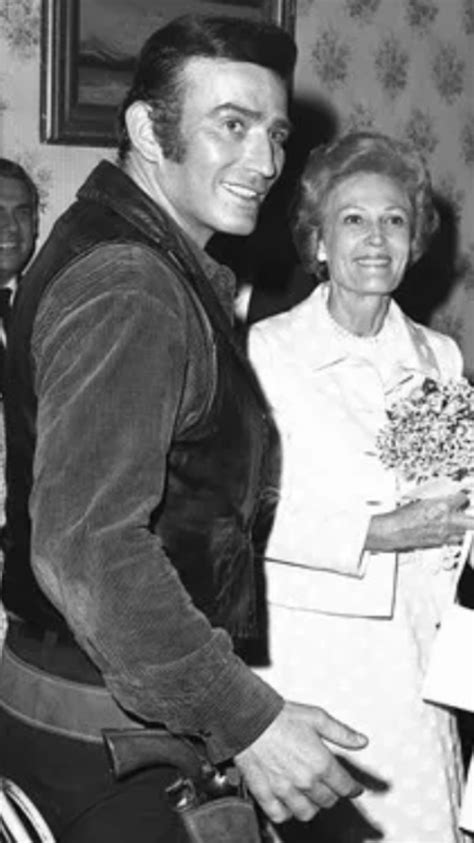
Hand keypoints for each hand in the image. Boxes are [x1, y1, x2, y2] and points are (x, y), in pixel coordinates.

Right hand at [235, 701, 367, 824]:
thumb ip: (342, 733)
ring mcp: (285, 790)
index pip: (345, 786)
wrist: (249, 719)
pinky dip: (287, 812)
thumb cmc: (281, 716)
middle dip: (333, 793)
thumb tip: (362, 741)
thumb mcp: (317, 717)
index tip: (353, 788)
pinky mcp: (265, 794)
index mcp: (321, 763)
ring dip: (312, 805)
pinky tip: (289, 803)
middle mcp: (305, 781)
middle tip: (329, 786)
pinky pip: (281, 815)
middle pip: (328, 800)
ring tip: (310, 796)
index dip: (352, 788)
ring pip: (308, 812)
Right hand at [368, 491, 473, 552]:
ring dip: (463, 527)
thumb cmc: (403, 516)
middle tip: (466, 513)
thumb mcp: (421, 500)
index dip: (461, 497)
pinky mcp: (440, 543)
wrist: (394, 531)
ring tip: (458, 523)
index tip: (459, 497)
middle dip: (470, 517)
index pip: (463, 499)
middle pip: (472, 521)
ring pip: (465, 533)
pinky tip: (448, 532)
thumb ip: (437, 498)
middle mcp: (447, 521)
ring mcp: (445, 534)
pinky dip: (454, 536)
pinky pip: (454, 541)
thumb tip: (444, 495)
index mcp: (443, 506)